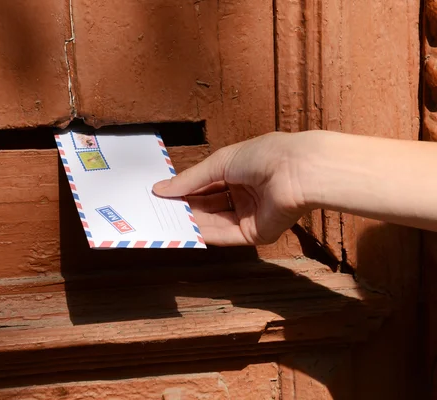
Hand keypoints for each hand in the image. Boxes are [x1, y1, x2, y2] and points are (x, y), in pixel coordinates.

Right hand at [153, 132, 309, 245]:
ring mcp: (251, 215)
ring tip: (169, 222)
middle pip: (209, 205)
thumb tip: (160, 189)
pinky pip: (227, 236)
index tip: (162, 196)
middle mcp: (245, 194)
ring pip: (215, 222)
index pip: (206, 185)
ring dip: (193, 222)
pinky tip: (188, 232)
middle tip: (161, 212)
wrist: (297, 171)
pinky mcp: (256, 233)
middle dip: (186, 208)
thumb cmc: (264, 156)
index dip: (185, 190)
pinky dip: (207, 234)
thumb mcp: (219, 163)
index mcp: (239, 172)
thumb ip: (189, 180)